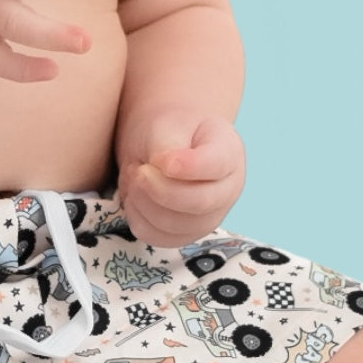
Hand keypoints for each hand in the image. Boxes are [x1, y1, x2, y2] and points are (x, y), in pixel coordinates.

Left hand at [117, 107, 244, 246]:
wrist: (162, 144)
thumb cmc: (169, 130)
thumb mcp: (167, 125)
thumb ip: (166, 146)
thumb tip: (162, 170)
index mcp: (229, 154)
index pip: (215, 166)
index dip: (188, 167)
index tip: (161, 161)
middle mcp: (227, 191)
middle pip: (198, 203)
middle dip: (159, 189)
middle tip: (138, 170)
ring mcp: (208, 218)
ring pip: (174, 225)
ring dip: (142, 200)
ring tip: (133, 174)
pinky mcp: (184, 235)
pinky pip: (157, 236)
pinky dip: (137, 216)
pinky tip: (134, 194)